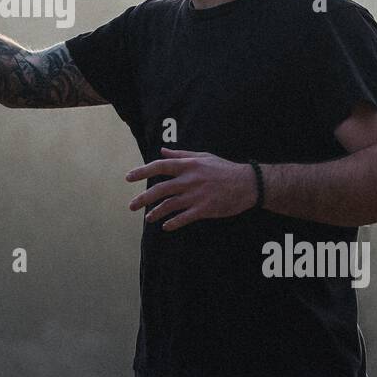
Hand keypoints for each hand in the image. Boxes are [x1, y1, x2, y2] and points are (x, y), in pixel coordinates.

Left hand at [125, 147, 257, 230]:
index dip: (142, 172)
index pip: (160, 166)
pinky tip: (165, 227)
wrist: (247, 183)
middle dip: (143, 198)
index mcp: (188, 165)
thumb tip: (162, 150)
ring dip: (155, 213)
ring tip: (148, 218)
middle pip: (160, 189)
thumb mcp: (203, 156)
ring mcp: (196, 195)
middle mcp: (189, 180)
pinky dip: (172, 223)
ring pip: (169, 205)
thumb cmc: (224, 169)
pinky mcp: (204, 209)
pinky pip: (183, 218)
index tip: (129, 177)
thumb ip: (181, 154)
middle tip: (131, 206)